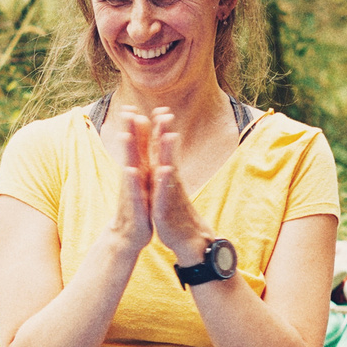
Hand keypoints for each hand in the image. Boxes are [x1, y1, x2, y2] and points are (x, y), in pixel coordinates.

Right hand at [110, 111, 155, 256]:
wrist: (127, 237)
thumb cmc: (135, 208)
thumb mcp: (138, 186)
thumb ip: (137, 166)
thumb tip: (136, 148)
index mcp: (135, 173)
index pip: (134, 147)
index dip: (132, 127)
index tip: (130, 106)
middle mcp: (131, 180)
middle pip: (129, 152)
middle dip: (128, 132)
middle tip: (126, 111)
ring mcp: (131, 193)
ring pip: (130, 169)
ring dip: (128, 153)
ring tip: (126, 135)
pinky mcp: (136, 208)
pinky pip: (136, 193)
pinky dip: (134, 182)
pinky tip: (133, 171)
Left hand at [147, 107, 210, 266]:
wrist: (187, 239)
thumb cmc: (175, 212)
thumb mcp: (168, 189)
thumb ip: (167, 169)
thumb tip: (165, 154)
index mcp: (167, 176)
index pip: (163, 150)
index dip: (160, 129)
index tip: (159, 108)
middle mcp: (170, 182)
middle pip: (167, 154)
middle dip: (165, 133)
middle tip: (164, 112)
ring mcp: (170, 195)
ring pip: (168, 170)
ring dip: (168, 153)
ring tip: (168, 135)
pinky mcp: (166, 210)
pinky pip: (164, 194)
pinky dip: (164, 183)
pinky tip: (164, 171)